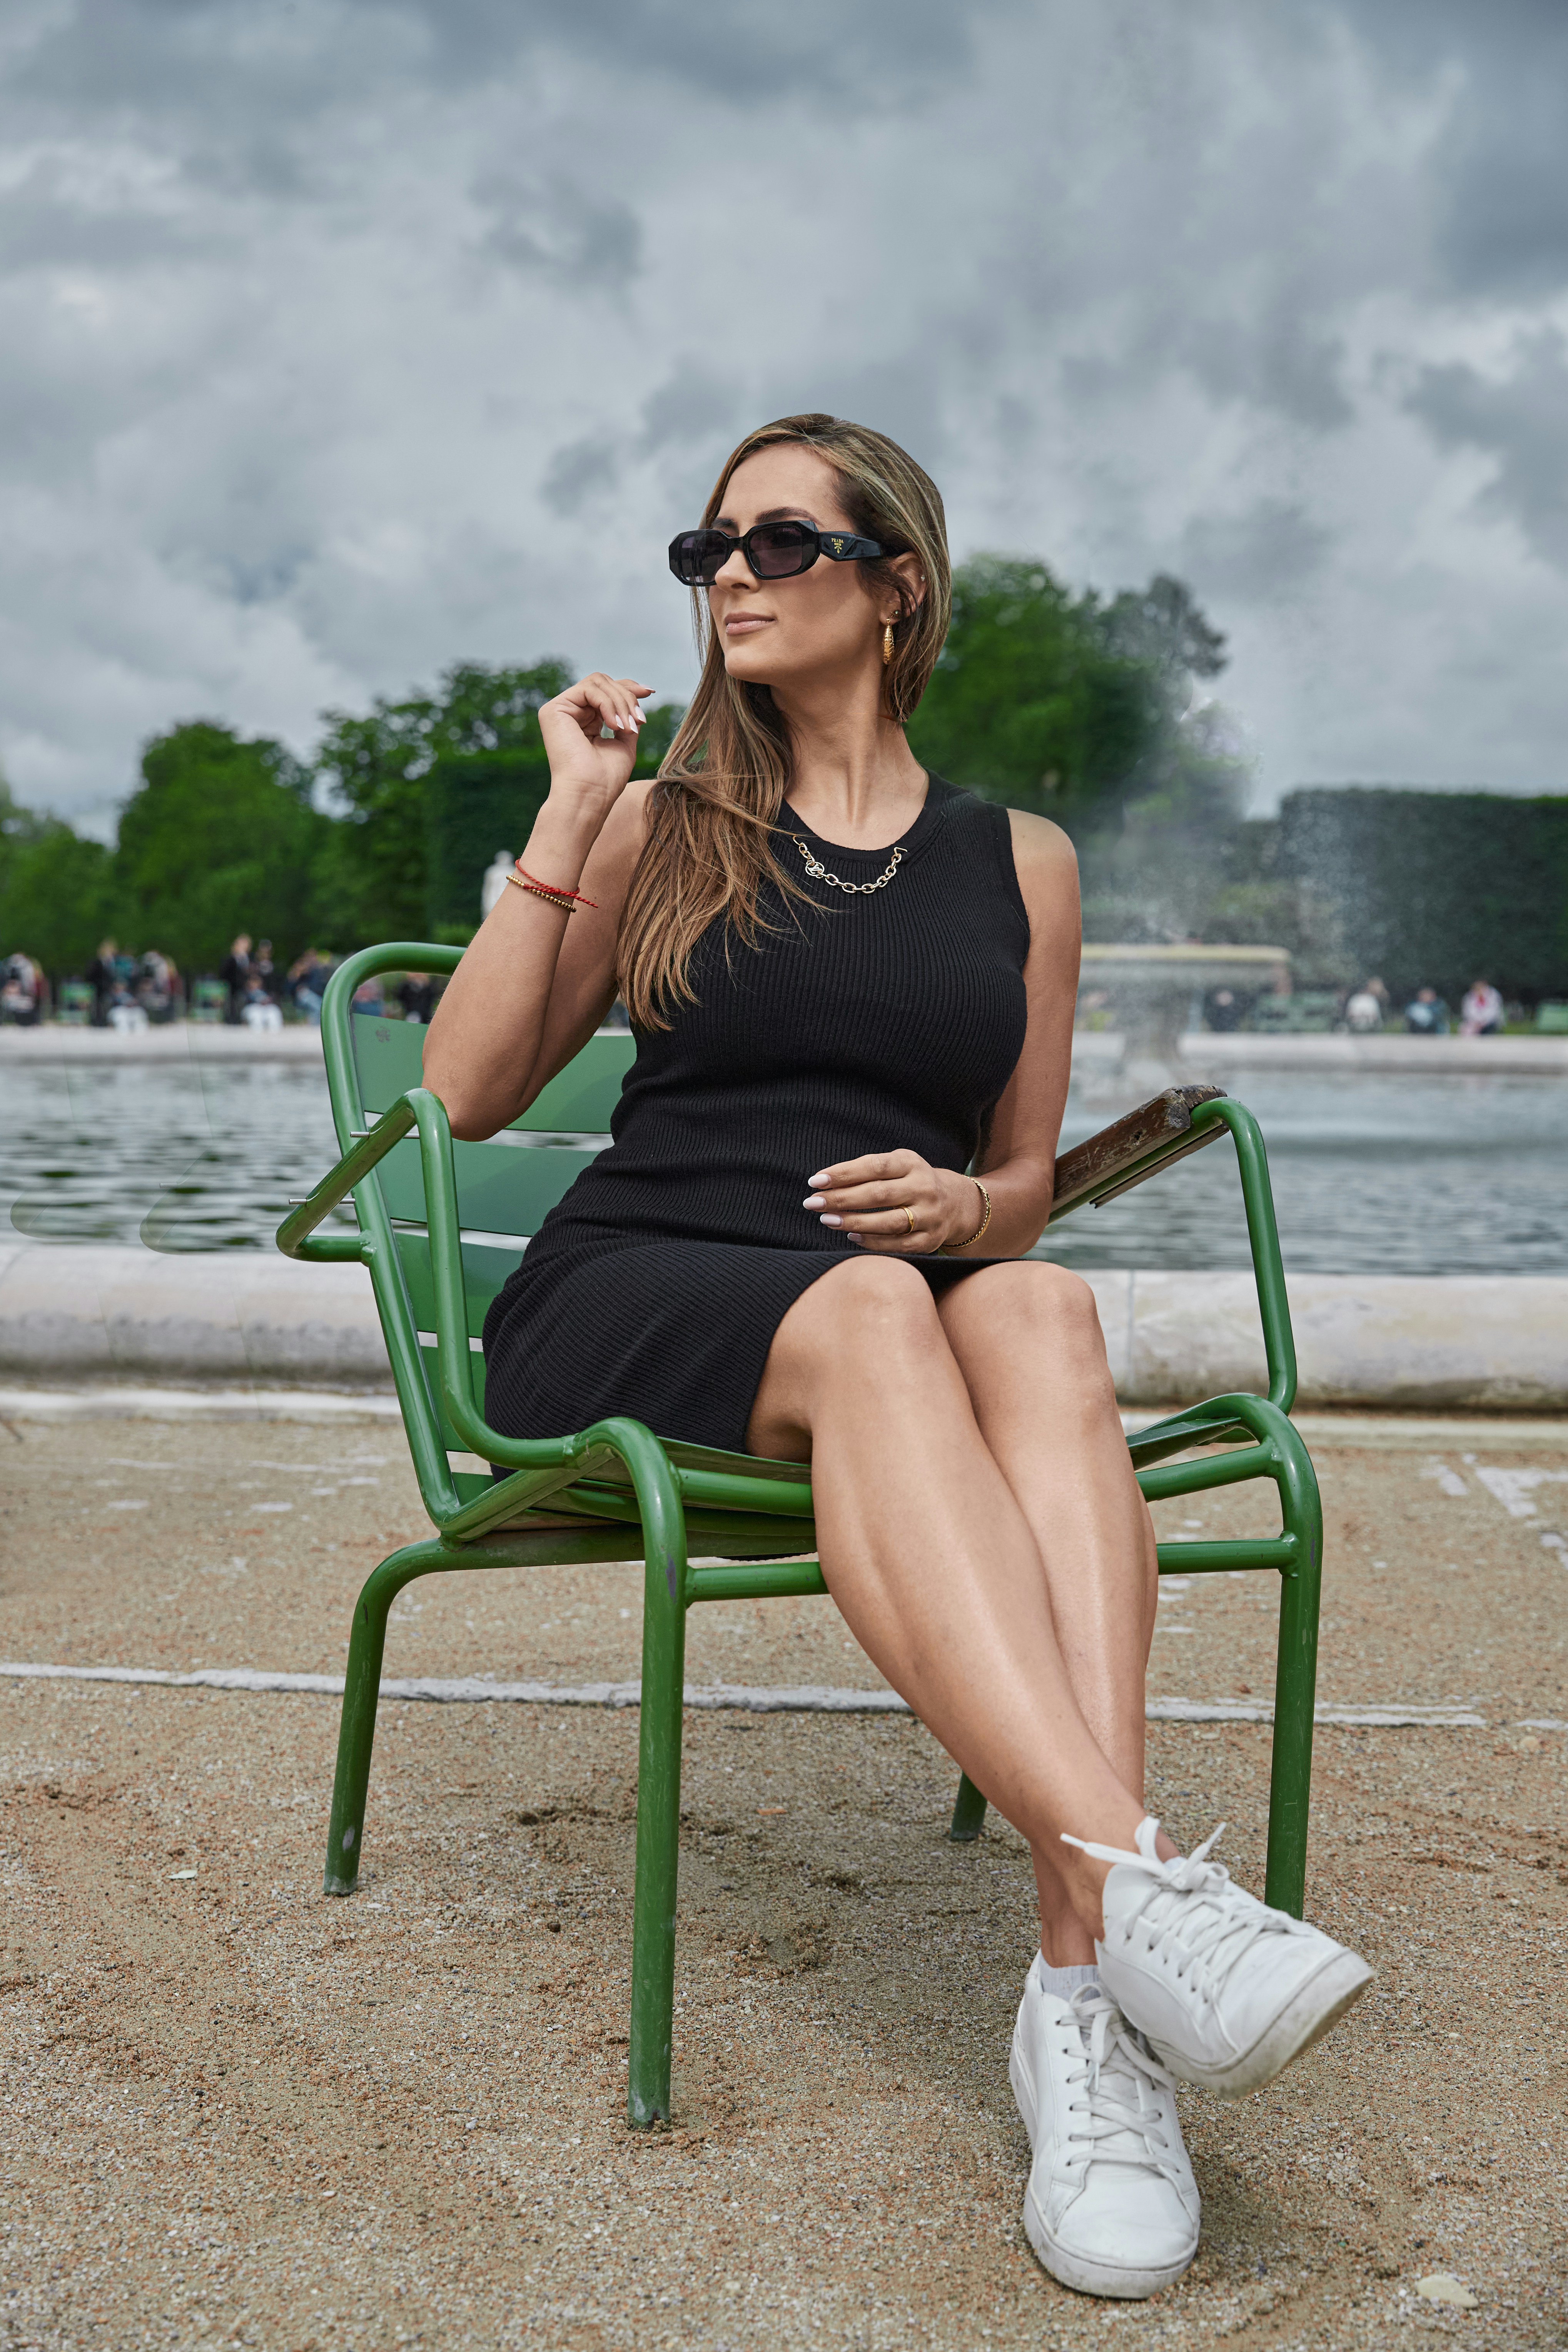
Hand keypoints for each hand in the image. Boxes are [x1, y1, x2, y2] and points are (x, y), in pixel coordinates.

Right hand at [538, 672, 655, 819]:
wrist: (590, 795)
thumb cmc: (606, 779)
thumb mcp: (624, 741)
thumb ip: (628, 717)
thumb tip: (640, 693)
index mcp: (585, 721)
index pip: (606, 691)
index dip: (628, 687)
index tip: (649, 692)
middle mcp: (571, 713)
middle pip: (604, 683)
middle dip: (627, 698)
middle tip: (639, 721)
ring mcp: (560, 710)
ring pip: (598, 682)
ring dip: (621, 702)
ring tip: (627, 727)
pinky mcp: (553, 709)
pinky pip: (589, 689)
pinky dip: (608, 704)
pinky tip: (614, 726)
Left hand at [802, 1150, 985, 1253]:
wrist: (955, 1203)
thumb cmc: (911, 1181)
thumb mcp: (897, 1164)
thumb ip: (867, 1169)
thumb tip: (825, 1182)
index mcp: (912, 1164)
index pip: (874, 1167)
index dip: (844, 1173)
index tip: (815, 1181)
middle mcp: (924, 1188)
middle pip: (879, 1194)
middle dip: (842, 1199)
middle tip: (813, 1203)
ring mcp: (930, 1216)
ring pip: (888, 1222)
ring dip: (854, 1222)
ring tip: (828, 1220)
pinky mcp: (930, 1240)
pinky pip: (898, 1244)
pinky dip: (872, 1242)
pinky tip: (851, 1236)